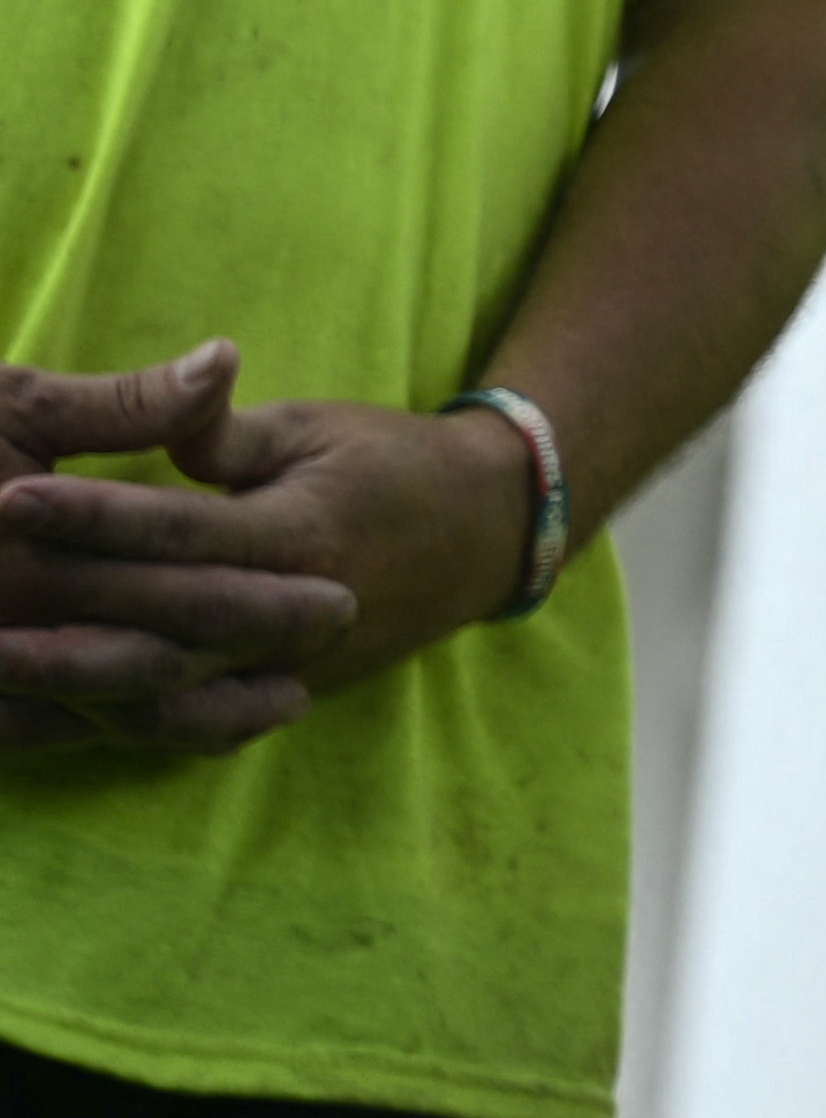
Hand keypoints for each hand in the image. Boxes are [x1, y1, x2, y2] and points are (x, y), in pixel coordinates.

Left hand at [0, 349, 504, 745]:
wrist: (486, 530)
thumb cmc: (391, 460)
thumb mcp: (316, 425)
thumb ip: (226, 432)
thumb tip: (181, 389)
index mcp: (299, 530)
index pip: (177, 528)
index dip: (92, 515)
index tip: (12, 497)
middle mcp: (293, 612)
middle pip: (160, 629)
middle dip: (61, 624)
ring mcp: (291, 667)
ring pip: (170, 697)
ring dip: (79, 691)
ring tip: (3, 672)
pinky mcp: (285, 695)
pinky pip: (193, 727)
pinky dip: (124, 728)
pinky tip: (58, 718)